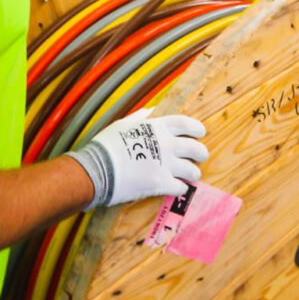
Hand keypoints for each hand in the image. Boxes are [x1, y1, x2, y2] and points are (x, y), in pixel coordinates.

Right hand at [68, 109, 208, 208]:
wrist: (97, 169)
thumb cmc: (107, 145)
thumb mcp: (123, 124)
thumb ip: (141, 118)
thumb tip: (150, 111)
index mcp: (158, 127)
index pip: (186, 124)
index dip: (197, 128)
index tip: (201, 133)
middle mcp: (166, 144)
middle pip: (195, 148)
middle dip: (201, 153)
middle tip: (201, 157)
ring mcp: (165, 165)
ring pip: (192, 170)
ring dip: (194, 173)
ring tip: (191, 175)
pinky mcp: (161, 184)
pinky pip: (181, 187)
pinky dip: (182, 188)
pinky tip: (178, 188)